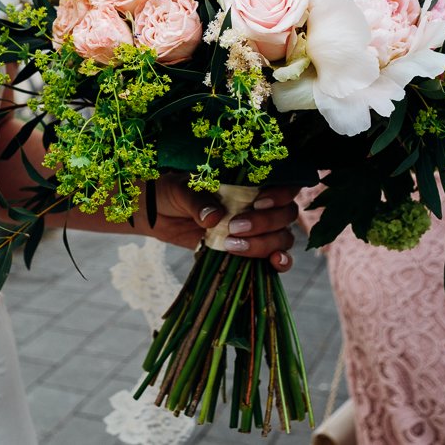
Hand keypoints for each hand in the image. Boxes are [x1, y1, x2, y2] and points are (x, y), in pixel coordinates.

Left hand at [142, 173, 297, 271]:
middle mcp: (259, 205)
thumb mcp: (181, 190)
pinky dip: (280, 262)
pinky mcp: (249, 250)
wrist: (159, 214)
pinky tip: (274, 263)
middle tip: (234, 228)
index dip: (280, 194)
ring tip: (231, 246)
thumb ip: (198, 201)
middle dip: (264, 224)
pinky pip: (275, 257)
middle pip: (285, 214)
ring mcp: (257, 229)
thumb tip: (214, 217)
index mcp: (250, 182)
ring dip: (264, 244)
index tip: (259, 202)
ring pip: (282, 237)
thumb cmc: (174, 192)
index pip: (284, 185)